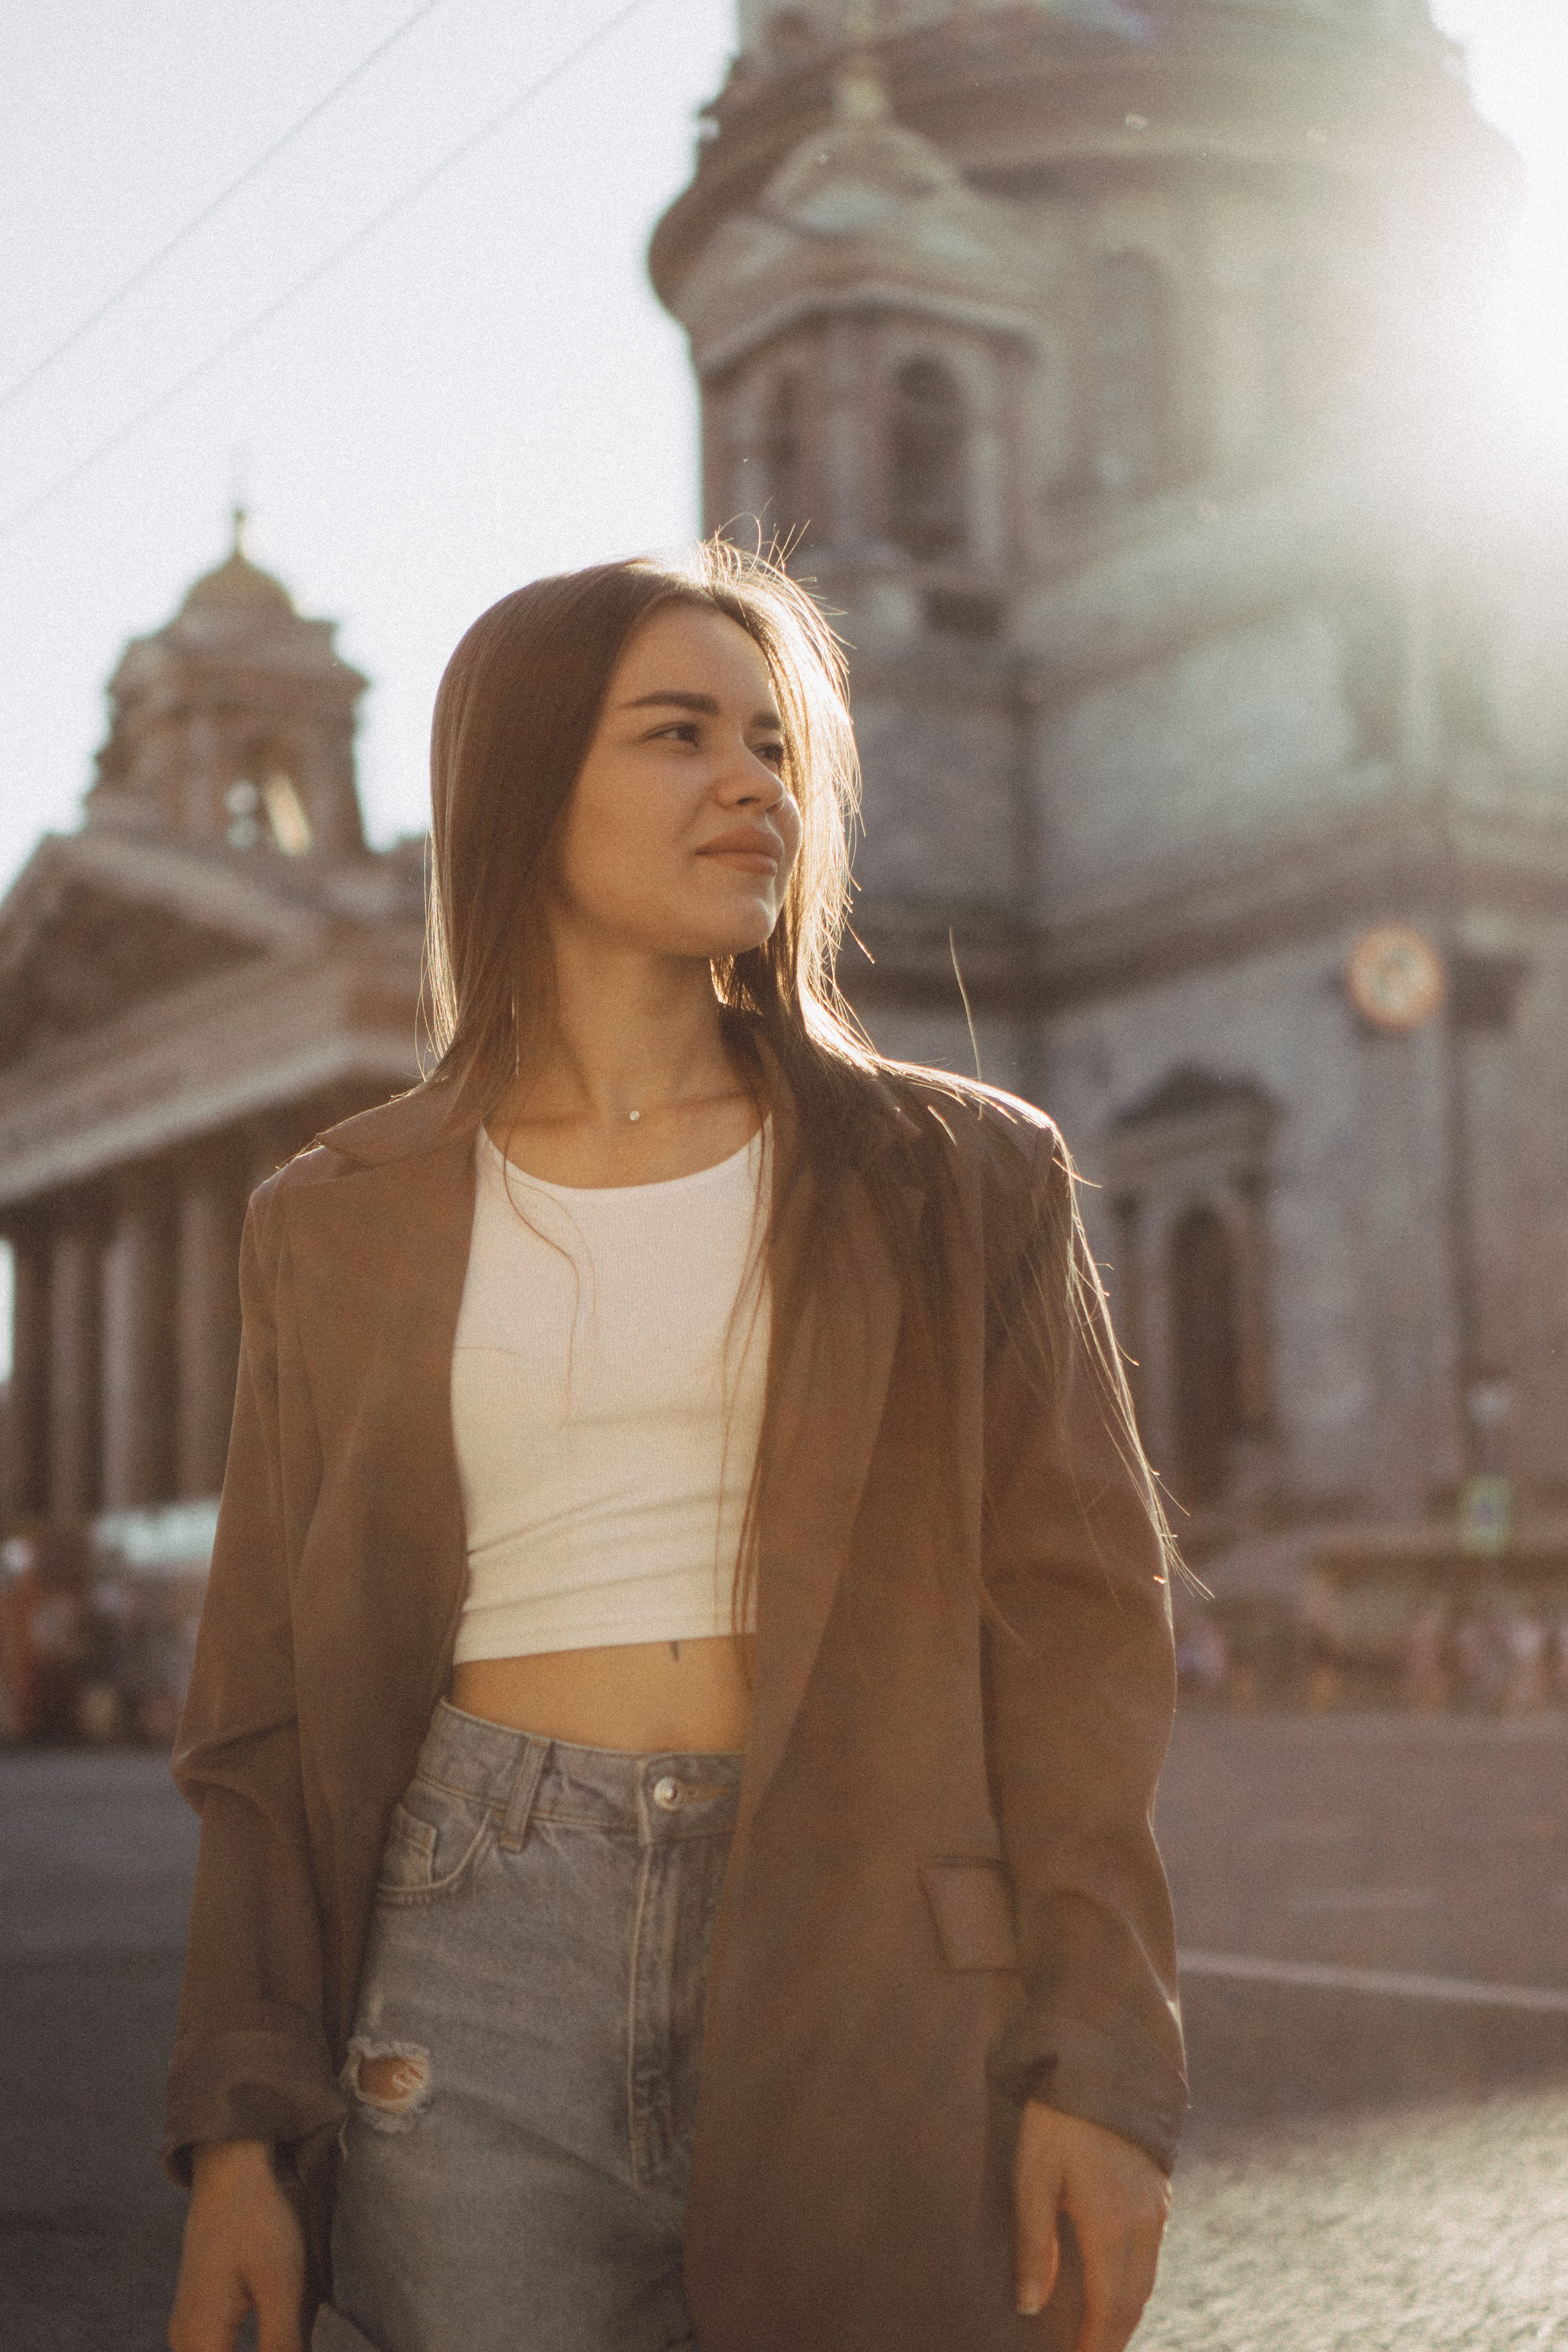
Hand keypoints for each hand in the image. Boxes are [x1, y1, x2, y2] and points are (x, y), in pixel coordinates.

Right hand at [169, 2139, 304, 2351]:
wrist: (230, 2170)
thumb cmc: (257, 2221)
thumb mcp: (281, 2286)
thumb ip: (282, 2344)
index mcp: (200, 2340)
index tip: (291, 2348)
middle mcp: (184, 2341)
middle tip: (294, 2342)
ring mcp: (189, 2328)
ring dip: (261, 2351)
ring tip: (290, 2339)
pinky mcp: (200, 2314)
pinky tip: (275, 2341)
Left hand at [1013, 2101, 1169, 2351]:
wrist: (1103, 2062)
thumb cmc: (1057, 2119)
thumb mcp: (1032, 2178)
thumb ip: (1032, 2245)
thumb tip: (1029, 2306)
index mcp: (1113, 2225)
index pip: (1110, 2309)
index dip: (1097, 2345)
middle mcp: (1143, 2223)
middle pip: (1133, 2300)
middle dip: (1114, 2337)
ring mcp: (1156, 2206)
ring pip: (1145, 2279)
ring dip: (1126, 2312)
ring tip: (1101, 2334)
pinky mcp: (1157, 2190)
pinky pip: (1151, 2253)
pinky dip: (1135, 2282)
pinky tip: (1117, 2286)